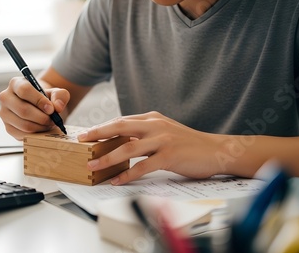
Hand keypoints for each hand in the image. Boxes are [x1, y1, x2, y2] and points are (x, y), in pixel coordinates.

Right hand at [0, 76, 69, 139]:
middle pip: (23, 110)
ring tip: (49, 124)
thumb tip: (57, 107)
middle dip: (42, 117)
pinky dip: (36, 134)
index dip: (39, 100)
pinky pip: (23, 135)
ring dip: (41, 127)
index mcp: (16, 84)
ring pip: (24, 125)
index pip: (24, 90)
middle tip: (53, 120)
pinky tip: (42, 129)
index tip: (51, 109)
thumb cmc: (46, 98)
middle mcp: (6, 98)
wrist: (39, 107)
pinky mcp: (8, 128)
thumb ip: (60, 96)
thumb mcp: (56, 92)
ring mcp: (4, 114)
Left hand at [77, 111, 224, 184]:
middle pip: (120, 127)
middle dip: (98, 134)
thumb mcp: (165, 131)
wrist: (216, 151)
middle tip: (82, 142)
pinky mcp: (169, 156)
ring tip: (93, 165)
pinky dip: (128, 175)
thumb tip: (122, 141)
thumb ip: (145, 133)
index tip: (87, 134)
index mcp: (152, 118)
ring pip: (128, 148)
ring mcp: (162, 140)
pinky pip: (143, 166)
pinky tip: (117, 181)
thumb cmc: (189, 144)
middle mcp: (155, 125)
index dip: (102, 127)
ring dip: (107, 157)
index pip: (121, 121)